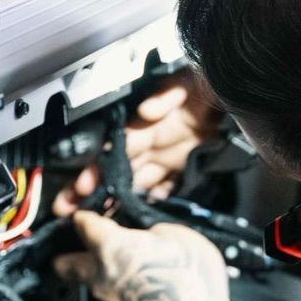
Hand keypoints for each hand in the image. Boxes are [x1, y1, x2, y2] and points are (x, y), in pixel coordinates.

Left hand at [52, 213, 233, 300]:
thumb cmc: (193, 285)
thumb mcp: (182, 237)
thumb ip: (154, 230)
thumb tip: (148, 234)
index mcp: (112, 248)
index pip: (82, 223)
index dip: (87, 214)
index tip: (93, 212)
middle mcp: (100, 276)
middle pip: (63, 263)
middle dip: (70, 251)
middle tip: (90, 242)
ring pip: (87, 282)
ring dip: (99, 271)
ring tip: (128, 263)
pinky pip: (110, 297)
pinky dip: (119, 289)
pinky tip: (144, 284)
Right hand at [53, 76, 221, 215]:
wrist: (229, 89)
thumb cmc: (201, 82)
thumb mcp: (183, 82)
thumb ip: (165, 96)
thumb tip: (146, 111)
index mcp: (145, 125)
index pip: (113, 150)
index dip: (97, 168)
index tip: (81, 186)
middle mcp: (150, 143)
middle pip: (116, 170)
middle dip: (94, 190)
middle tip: (72, 209)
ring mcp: (165, 155)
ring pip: (135, 182)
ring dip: (117, 198)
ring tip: (100, 218)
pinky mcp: (183, 164)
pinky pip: (165, 185)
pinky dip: (154, 197)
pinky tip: (141, 211)